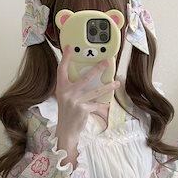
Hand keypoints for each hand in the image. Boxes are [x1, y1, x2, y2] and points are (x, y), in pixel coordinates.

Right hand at [54, 46, 119, 167]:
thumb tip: (89, 76)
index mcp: (61, 87)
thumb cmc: (67, 112)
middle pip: (85, 78)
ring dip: (107, 87)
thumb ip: (73, 87)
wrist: (66, 130)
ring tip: (116, 83)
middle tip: (107, 61)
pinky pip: (96, 104)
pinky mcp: (83, 109)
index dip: (66, 58)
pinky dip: (102, 105)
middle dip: (97, 69)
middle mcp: (67, 93)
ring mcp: (75, 101)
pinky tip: (108, 105)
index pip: (62, 69)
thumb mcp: (65, 97)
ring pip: (95, 91)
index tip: (70, 47)